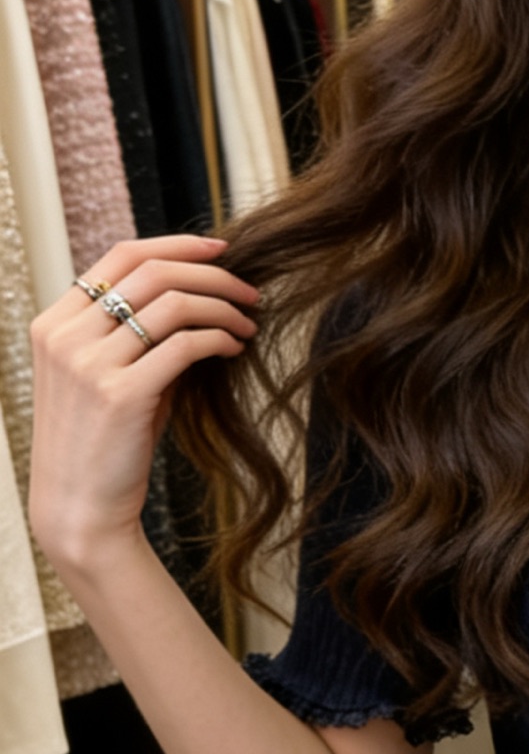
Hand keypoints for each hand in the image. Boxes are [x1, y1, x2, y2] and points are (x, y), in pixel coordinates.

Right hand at [29, 235, 260, 577]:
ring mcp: (89, 364)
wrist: (80, 508)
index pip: (121, 255)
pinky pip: (185, 345)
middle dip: (212, 274)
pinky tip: (234, 348)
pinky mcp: (121, 394)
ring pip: (173, 303)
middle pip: (152, 271)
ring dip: (222, 307)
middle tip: (249, 291)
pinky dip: (218, 338)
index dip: (177, 245)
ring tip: (247, 324)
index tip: (220, 251)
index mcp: (55, 322)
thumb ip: (136, 333)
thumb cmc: (102, 442)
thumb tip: (197, 294)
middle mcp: (66, 336)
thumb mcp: (108, 376)